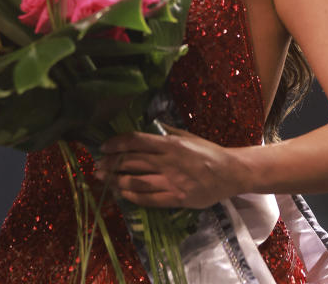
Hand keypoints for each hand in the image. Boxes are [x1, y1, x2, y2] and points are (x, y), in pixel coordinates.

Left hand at [94, 125, 238, 208]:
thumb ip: (165, 132)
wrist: (230, 173)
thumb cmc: (207, 152)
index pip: (136, 141)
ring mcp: (172, 182)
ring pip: (136, 181)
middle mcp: (168, 162)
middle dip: (110, 164)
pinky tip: (122, 193)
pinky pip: (148, 199)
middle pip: (131, 162)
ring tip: (104, 180)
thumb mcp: (186, 135)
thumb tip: (145, 128)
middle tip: (97, 165)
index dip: (116, 143)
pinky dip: (132, 196)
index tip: (104, 146)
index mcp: (170, 144)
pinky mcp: (176, 199)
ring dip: (116, 181)